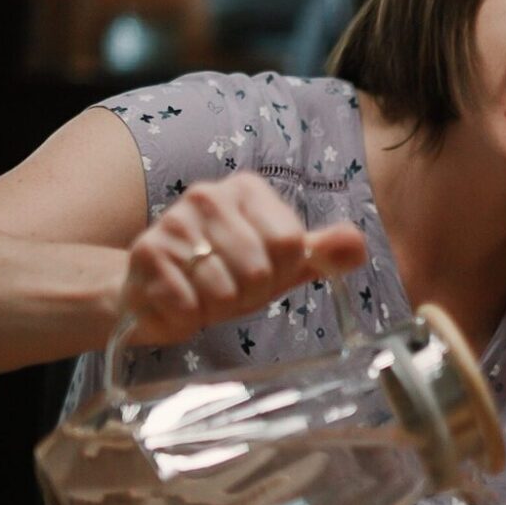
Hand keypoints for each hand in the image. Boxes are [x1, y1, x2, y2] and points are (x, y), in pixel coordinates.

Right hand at [124, 174, 367, 345]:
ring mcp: (174, 222)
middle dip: (249, 294)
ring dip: (218, 307)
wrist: (152, 290)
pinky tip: (179, 300)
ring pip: (225, 291)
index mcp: (246, 189)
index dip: (281, 273)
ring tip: (203, 293)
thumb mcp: (278, 264)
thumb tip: (357, 244)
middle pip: (260, 270)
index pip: (290, 244)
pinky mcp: (148, 254)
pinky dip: (189, 315)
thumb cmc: (222, 273)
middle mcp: (207, 195)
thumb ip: (319, 254)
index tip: (262, 273)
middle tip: (229, 289)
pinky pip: (190, 304)